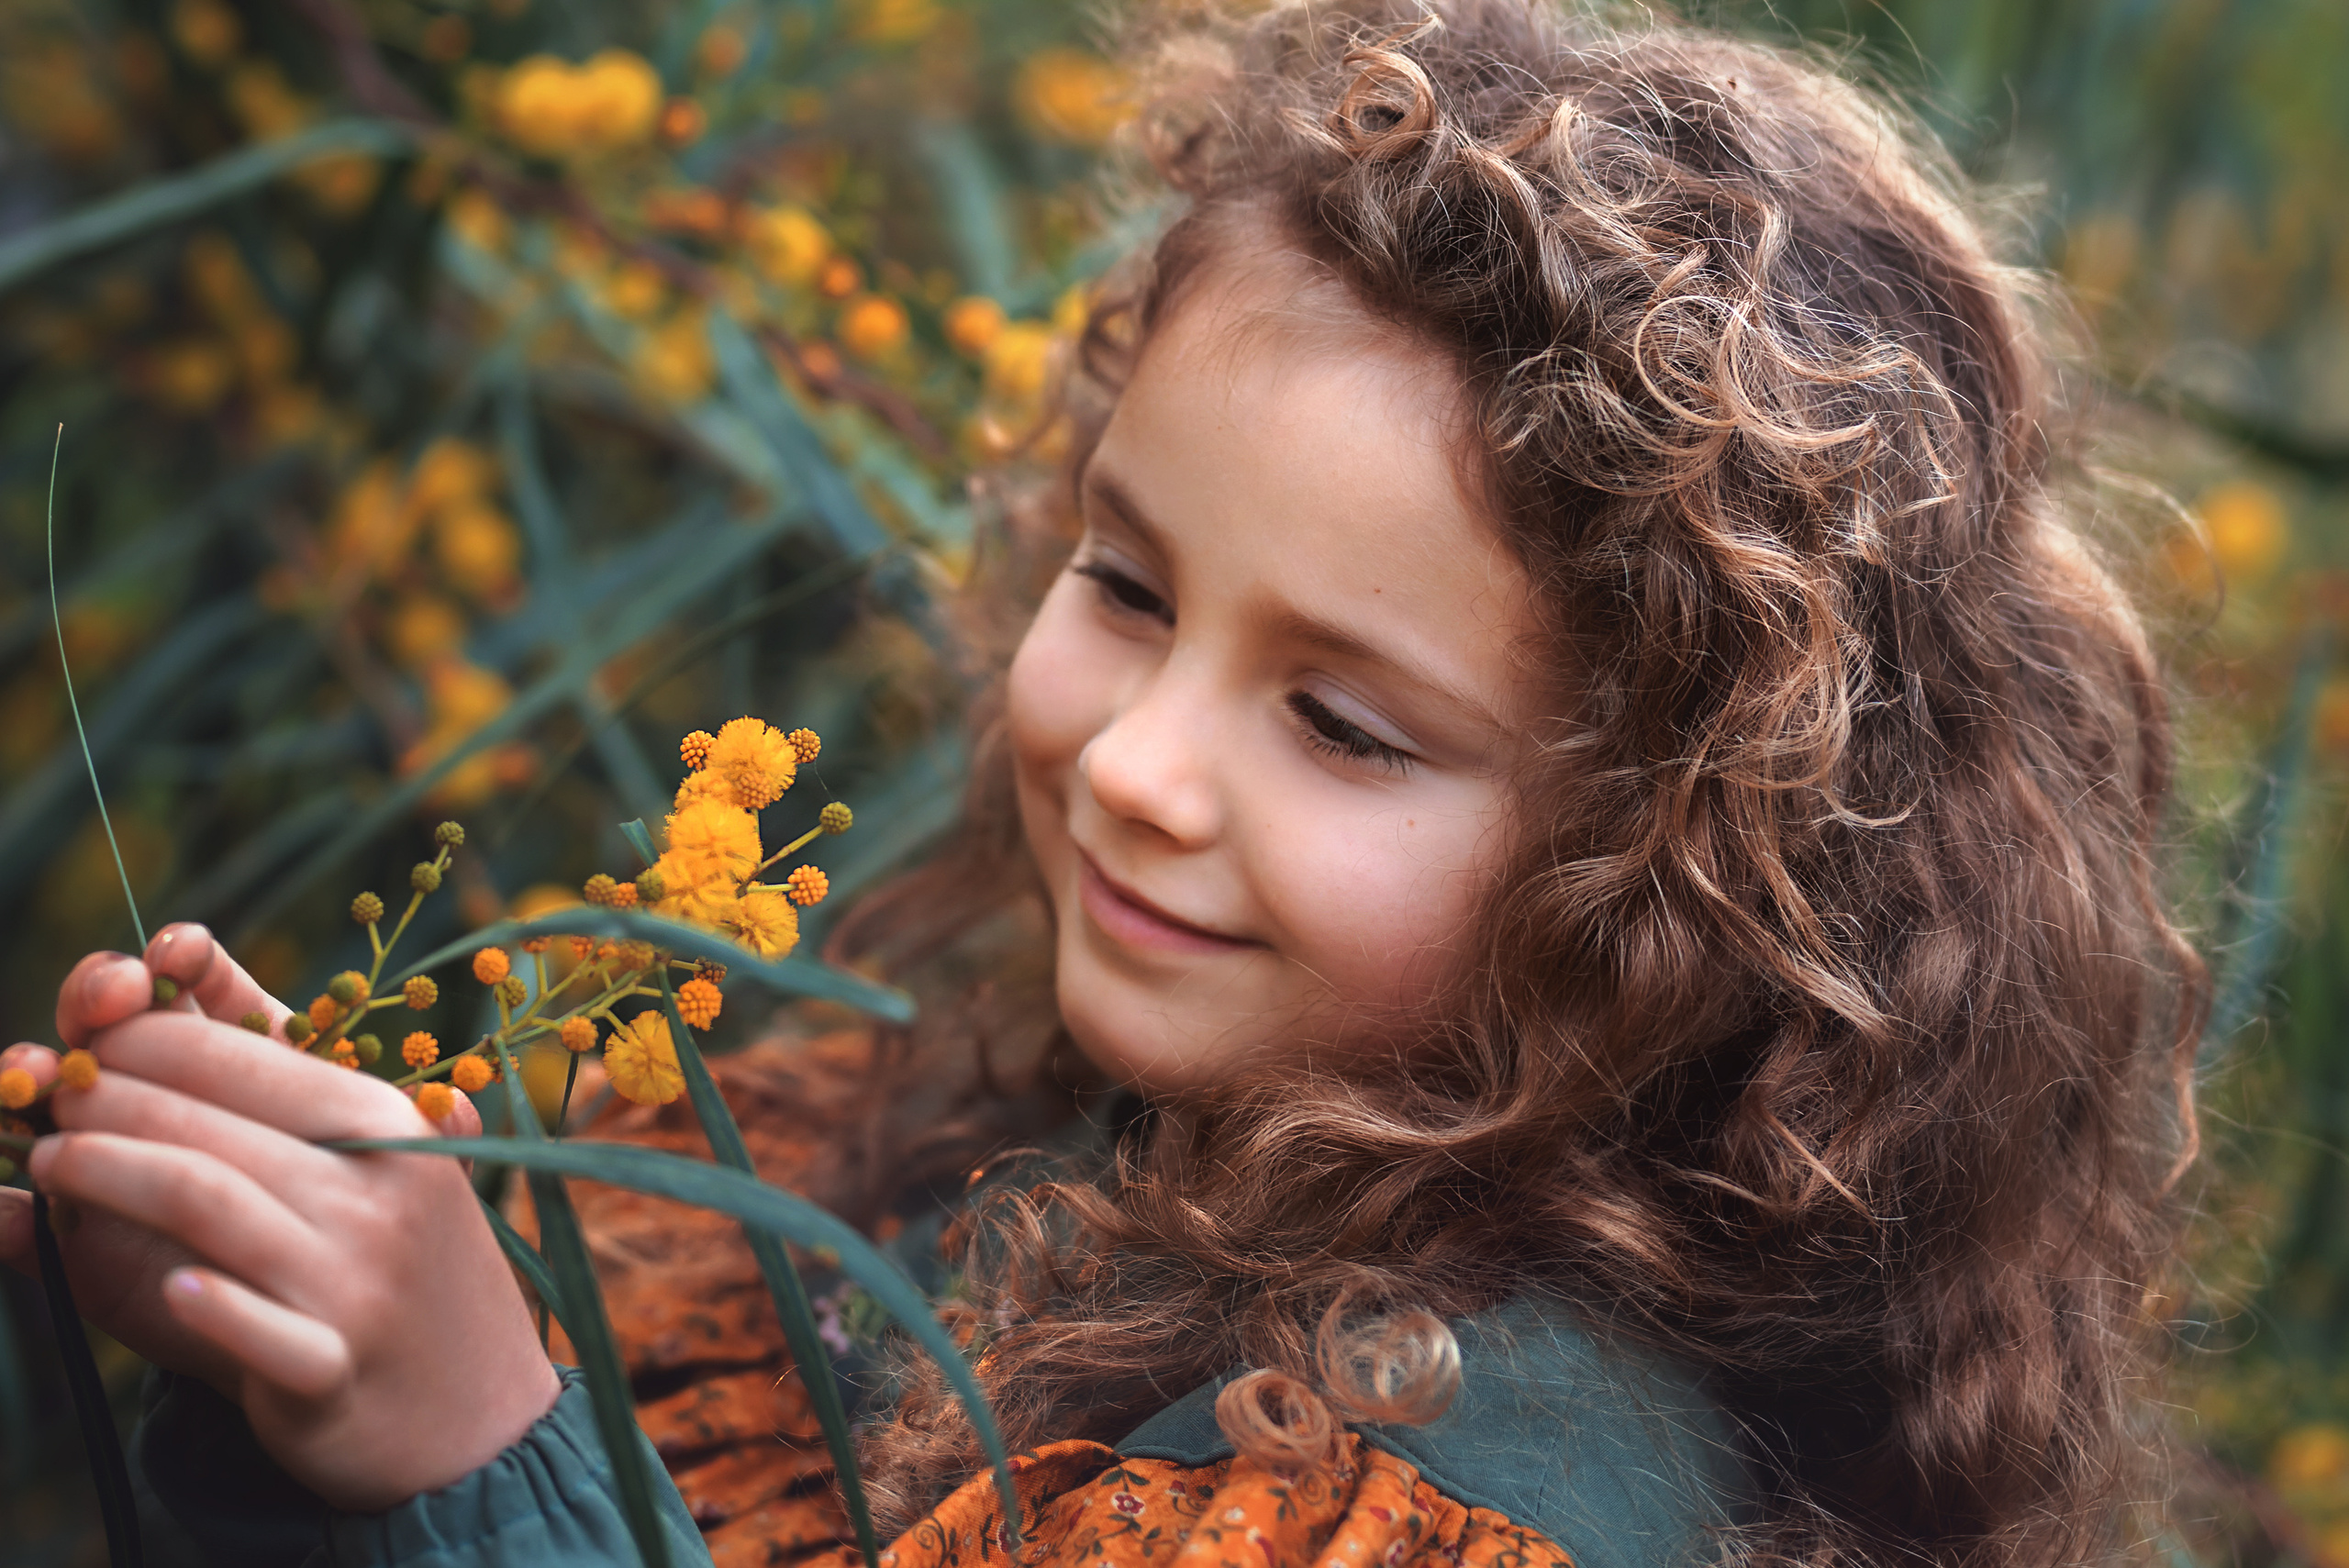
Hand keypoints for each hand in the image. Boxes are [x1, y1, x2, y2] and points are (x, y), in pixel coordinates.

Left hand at [0, 930, 551, 1511]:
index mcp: (385, 1122)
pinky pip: (257, 1331)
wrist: (471, 1409)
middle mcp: (379, 1189)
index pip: (240, 1051)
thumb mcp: (361, 1160)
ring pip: (206, 1203)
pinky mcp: (331, 1371)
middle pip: (204, 1124)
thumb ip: (273, 1071)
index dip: (139, 1037)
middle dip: (98, 1103)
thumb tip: (166, 962)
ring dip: (104, 1177)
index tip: (82, 1043)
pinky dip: (209, 1307)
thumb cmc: (389, 1262)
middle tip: (43, 1107)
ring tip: (48, 1167)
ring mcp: (357, 1279)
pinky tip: (170, 1288)